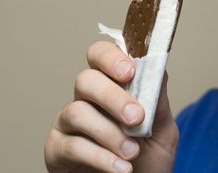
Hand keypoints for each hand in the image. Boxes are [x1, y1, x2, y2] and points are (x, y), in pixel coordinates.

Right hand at [44, 41, 178, 172]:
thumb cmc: (147, 159)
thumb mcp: (162, 128)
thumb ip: (158, 100)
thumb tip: (157, 68)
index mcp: (112, 86)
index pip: (101, 55)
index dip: (111, 58)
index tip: (130, 72)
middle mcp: (86, 99)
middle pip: (86, 79)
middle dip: (112, 97)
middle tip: (136, 117)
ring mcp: (68, 123)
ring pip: (77, 112)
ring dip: (109, 133)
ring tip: (132, 152)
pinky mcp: (56, 149)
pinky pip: (71, 145)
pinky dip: (99, 157)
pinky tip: (119, 168)